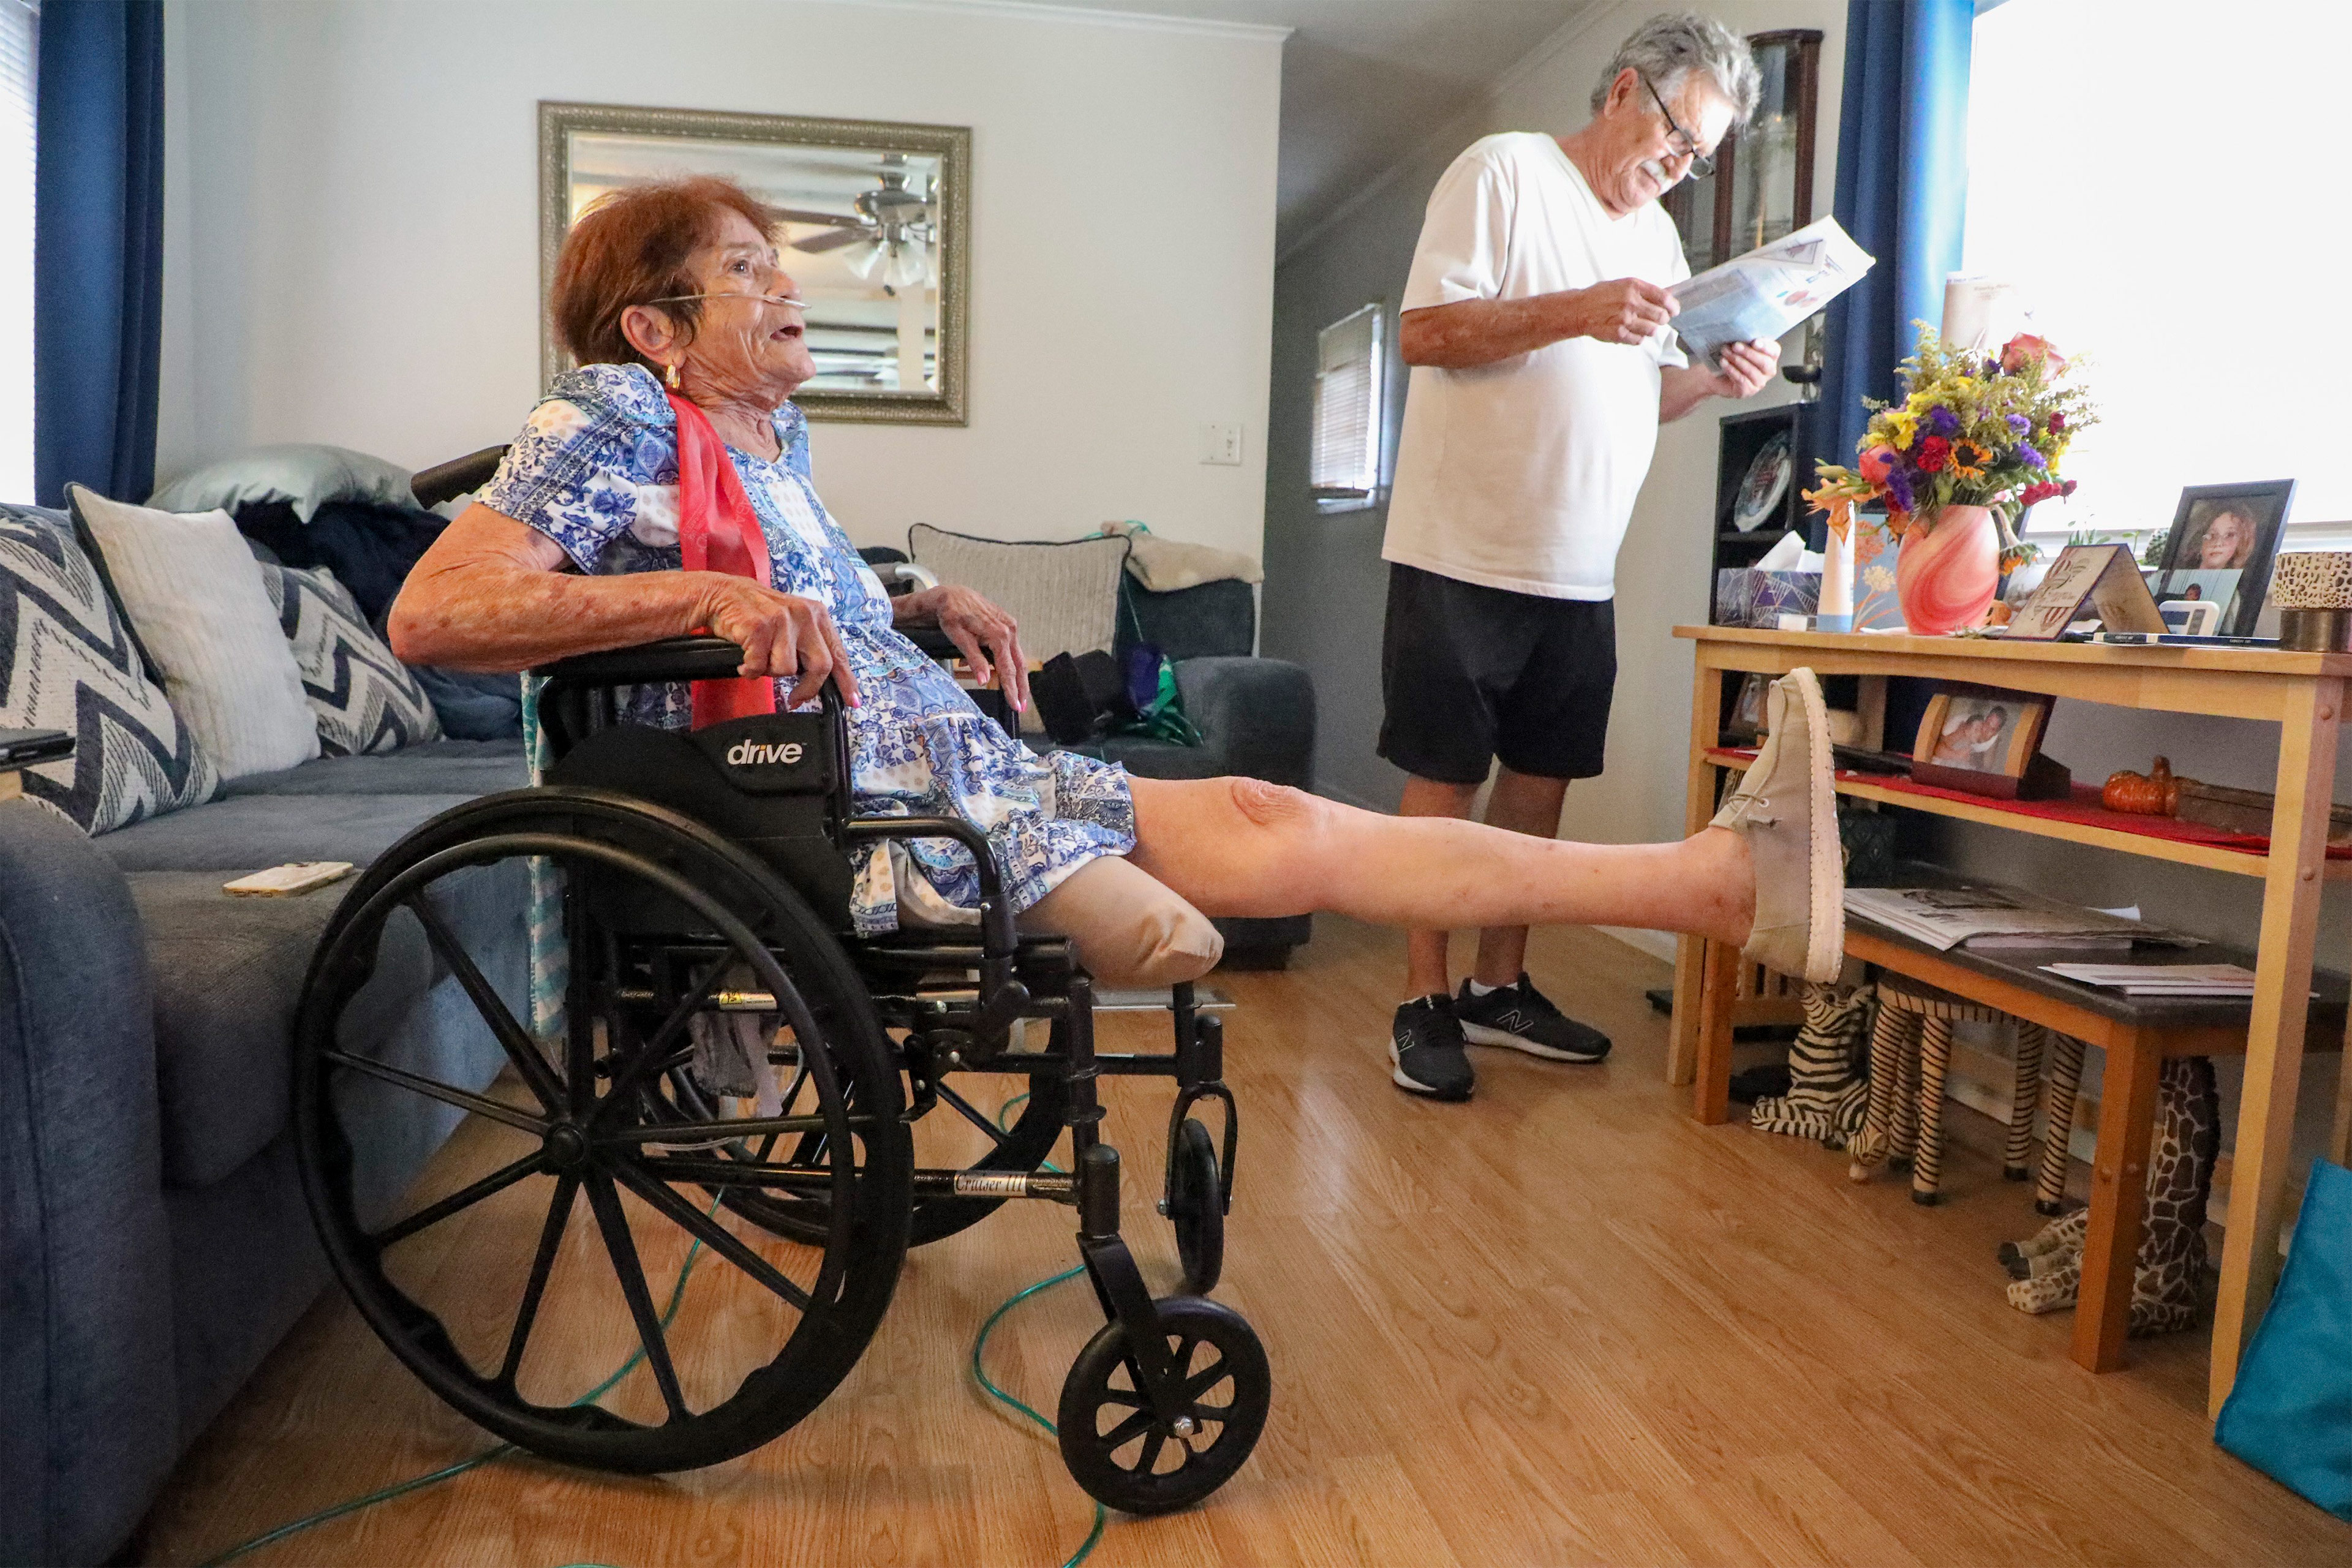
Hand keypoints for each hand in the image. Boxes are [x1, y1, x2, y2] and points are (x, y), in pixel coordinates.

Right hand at [698, 575, 859, 707]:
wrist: (719, 594)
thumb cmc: (756, 614)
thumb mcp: (792, 623)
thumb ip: (810, 646)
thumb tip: (826, 680)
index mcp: (817, 614)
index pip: (838, 653)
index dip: (845, 680)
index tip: (852, 701)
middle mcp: (804, 614)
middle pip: (820, 666)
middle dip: (807, 688)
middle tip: (795, 699)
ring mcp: (782, 619)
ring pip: (786, 669)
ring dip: (770, 671)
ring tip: (759, 659)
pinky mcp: (759, 627)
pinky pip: (760, 667)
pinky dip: (750, 669)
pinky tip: (744, 660)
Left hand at [900, 584, 1029, 712]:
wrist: (952, 595)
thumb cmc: (952, 614)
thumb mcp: (959, 638)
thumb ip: (974, 659)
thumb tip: (984, 680)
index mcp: (999, 633)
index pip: (1008, 668)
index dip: (1012, 689)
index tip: (1015, 705)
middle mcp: (1009, 629)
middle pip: (1019, 665)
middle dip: (1021, 687)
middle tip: (1021, 706)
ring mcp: (1010, 626)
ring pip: (1018, 658)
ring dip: (1016, 677)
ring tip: (1015, 694)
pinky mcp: (1007, 625)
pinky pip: (1011, 649)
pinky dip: (1009, 663)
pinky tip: (1003, 674)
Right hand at [1567, 278, 1677, 344]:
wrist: (1579, 309)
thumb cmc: (1601, 296)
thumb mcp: (1623, 285)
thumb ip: (1644, 291)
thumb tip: (1668, 296)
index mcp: (1633, 286)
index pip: (1664, 298)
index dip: (1673, 306)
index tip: (1674, 310)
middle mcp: (1631, 302)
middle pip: (1661, 317)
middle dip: (1662, 319)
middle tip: (1657, 319)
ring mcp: (1625, 319)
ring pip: (1652, 330)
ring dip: (1649, 329)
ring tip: (1639, 325)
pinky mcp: (1619, 334)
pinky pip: (1639, 340)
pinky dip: (1637, 337)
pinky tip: (1629, 331)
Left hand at [1703, 338, 1780, 397]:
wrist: (1716, 375)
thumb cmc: (1731, 357)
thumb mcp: (1740, 344)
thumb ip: (1746, 339)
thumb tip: (1743, 332)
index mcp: (1770, 356)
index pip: (1774, 351)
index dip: (1765, 347)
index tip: (1754, 342)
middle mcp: (1768, 370)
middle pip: (1764, 362)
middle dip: (1748, 353)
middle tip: (1735, 346)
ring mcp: (1759, 382)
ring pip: (1751, 371)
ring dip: (1737, 360)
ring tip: (1726, 352)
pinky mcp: (1748, 390)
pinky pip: (1741, 380)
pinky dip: (1732, 370)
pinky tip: (1724, 363)